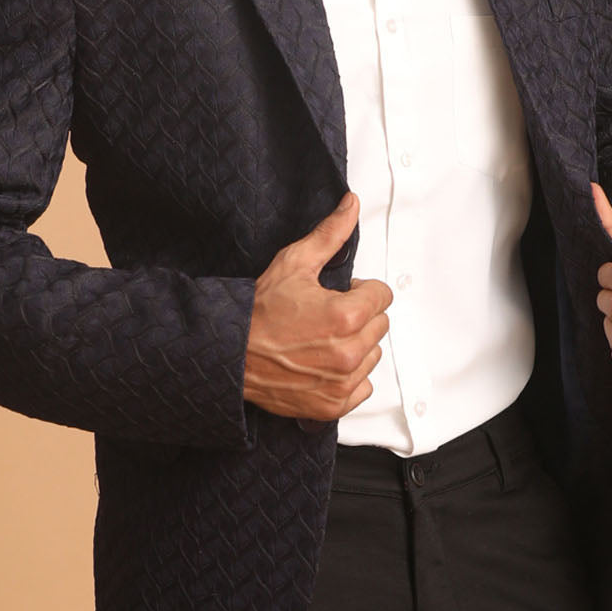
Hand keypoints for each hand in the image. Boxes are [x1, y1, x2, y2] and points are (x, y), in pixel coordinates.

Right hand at [244, 192, 392, 421]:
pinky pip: (362, 387)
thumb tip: (351, 206)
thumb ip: (330, 234)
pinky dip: (347, 378)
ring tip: (321, 340)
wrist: (230, 353)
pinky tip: (322, 364)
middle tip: (325, 315)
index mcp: (346, 315)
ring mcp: (342, 382)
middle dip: (358, 316)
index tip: (339, 293)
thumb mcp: (294, 263)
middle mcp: (349, 352)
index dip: (359, 289)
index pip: (382, 295)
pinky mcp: (332, 404)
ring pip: (372, 355)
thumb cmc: (258, 311)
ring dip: (354, 346)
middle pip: (379, 325)